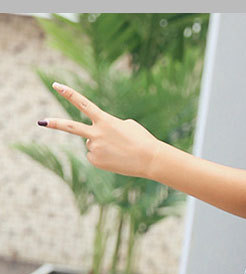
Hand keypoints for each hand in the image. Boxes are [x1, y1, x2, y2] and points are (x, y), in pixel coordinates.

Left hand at [38, 82, 161, 178]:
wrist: (150, 159)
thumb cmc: (143, 140)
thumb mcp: (127, 126)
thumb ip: (109, 125)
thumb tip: (99, 136)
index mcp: (105, 120)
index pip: (83, 103)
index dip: (69, 93)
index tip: (56, 86)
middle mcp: (96, 133)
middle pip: (72, 127)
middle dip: (55, 124)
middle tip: (41, 122)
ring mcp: (96, 148)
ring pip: (91, 144)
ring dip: (102, 146)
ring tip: (118, 151)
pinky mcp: (97, 161)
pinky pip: (94, 157)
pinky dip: (103, 158)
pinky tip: (116, 159)